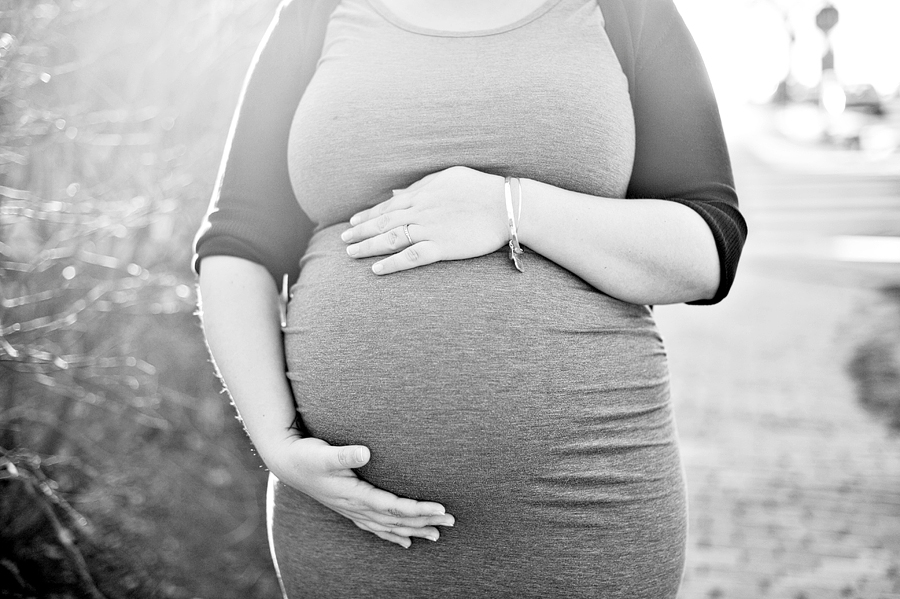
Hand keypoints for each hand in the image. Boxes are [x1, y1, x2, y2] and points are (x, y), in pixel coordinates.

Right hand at [261, 435, 454, 547]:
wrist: (286, 462)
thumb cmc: (306, 455)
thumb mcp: (323, 452)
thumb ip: (344, 454)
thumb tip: (365, 452)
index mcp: (354, 495)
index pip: (393, 506)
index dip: (418, 509)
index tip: (441, 509)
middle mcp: (356, 507)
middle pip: (397, 519)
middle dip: (425, 521)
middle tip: (452, 521)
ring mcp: (353, 510)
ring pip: (389, 526)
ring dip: (413, 530)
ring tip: (437, 535)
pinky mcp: (350, 507)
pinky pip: (376, 527)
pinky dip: (393, 534)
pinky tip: (406, 541)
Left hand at [341, 166, 507, 273]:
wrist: (506, 205)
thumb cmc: (481, 189)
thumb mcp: (449, 177)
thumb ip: (422, 185)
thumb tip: (400, 193)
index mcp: (422, 194)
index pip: (388, 206)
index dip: (368, 215)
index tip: (353, 222)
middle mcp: (421, 211)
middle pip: (383, 222)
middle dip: (360, 231)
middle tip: (343, 240)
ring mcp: (430, 229)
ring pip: (390, 238)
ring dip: (368, 246)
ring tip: (350, 253)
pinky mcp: (442, 247)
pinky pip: (411, 257)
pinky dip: (392, 263)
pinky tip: (376, 270)